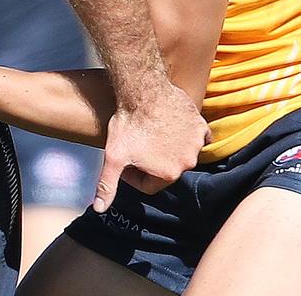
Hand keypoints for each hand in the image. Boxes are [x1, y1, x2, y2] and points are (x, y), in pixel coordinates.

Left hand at [93, 80, 208, 211]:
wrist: (143, 90)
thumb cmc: (128, 124)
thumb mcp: (113, 157)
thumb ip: (107, 185)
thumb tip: (99, 209)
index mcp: (169, 174)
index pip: (148, 185)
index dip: (132, 175)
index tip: (125, 161)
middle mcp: (188, 162)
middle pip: (165, 170)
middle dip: (150, 162)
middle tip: (136, 146)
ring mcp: (196, 142)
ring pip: (179, 153)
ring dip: (167, 148)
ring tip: (150, 134)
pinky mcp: (200, 124)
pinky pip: (195, 137)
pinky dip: (185, 135)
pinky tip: (168, 126)